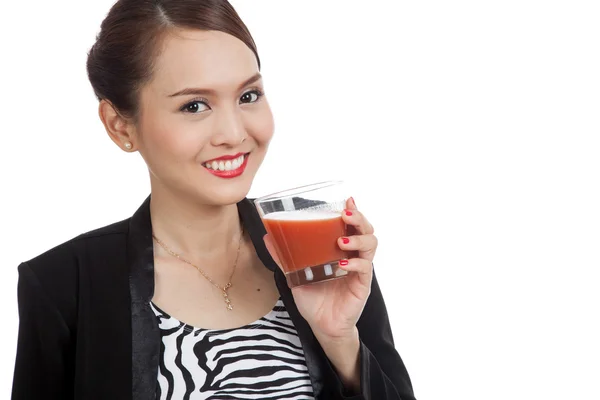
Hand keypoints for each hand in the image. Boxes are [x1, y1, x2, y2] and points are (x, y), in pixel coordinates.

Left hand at [263, 197, 375, 340]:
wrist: (322, 326)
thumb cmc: (313, 298)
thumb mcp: (295, 274)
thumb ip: (284, 256)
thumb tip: (267, 237)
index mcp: (341, 249)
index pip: (353, 225)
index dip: (353, 211)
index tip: (347, 200)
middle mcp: (354, 256)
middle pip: (367, 230)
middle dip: (359, 218)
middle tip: (346, 214)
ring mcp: (360, 270)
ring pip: (371, 245)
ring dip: (358, 239)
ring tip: (342, 240)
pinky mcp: (362, 285)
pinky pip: (365, 269)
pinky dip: (355, 264)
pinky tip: (342, 265)